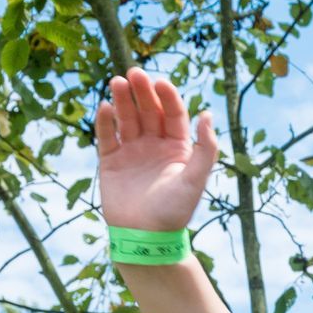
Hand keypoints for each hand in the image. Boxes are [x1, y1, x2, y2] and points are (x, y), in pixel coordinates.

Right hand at [94, 68, 219, 233]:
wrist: (145, 238)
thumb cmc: (174, 211)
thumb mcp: (195, 179)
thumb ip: (205, 148)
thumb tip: (208, 113)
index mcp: (178, 148)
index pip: (173, 114)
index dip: (167, 97)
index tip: (160, 82)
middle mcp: (155, 145)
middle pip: (149, 111)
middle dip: (142, 92)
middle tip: (134, 73)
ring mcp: (133, 151)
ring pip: (127, 118)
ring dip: (122, 100)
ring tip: (117, 82)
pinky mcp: (112, 160)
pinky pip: (108, 136)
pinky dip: (106, 121)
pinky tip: (105, 106)